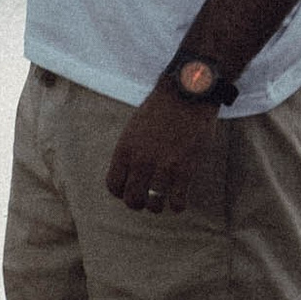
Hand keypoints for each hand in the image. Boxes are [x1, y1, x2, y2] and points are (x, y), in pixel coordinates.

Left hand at [104, 88, 220, 217]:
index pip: (114, 186)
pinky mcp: (184, 169)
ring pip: (153, 205)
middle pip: (132, 200)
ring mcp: (163, 167)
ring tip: (164, 199)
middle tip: (148, 199)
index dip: (122, 192)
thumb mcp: (134, 127)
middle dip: (139, 203)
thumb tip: (130, 174)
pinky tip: (180, 198)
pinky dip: (178, 206)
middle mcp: (140, 161)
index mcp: (125, 149)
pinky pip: (177, 202)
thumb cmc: (162, 108)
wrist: (187, 93)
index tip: (132, 189)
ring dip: (158, 206)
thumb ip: (130, 151)